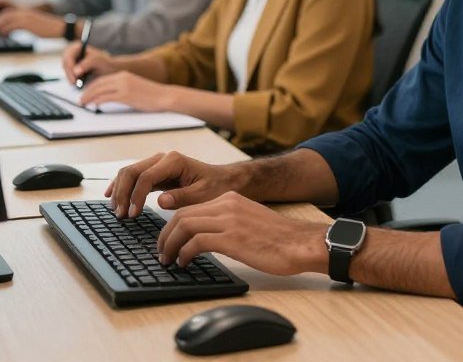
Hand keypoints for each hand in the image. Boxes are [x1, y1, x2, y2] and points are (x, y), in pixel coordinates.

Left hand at [0, 7, 62, 37]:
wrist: (59, 27)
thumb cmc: (47, 28)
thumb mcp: (34, 23)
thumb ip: (23, 23)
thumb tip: (12, 29)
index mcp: (25, 11)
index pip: (8, 12)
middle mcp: (24, 12)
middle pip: (4, 15)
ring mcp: (26, 17)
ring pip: (6, 19)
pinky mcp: (27, 23)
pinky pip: (11, 25)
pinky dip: (5, 30)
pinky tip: (4, 35)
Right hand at [62, 43, 117, 83]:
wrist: (109, 69)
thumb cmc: (105, 62)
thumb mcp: (97, 61)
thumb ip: (86, 64)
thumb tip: (75, 72)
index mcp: (77, 46)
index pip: (68, 56)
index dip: (69, 66)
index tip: (75, 76)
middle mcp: (72, 53)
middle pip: (65, 64)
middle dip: (69, 74)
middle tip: (75, 83)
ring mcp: (71, 62)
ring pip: (66, 71)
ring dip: (71, 78)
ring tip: (79, 85)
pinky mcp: (72, 70)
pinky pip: (69, 76)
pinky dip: (73, 80)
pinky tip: (79, 84)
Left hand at [79, 71, 178, 111]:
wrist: (164, 96)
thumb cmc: (152, 95)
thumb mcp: (134, 86)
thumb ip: (122, 88)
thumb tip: (109, 96)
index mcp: (123, 75)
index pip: (101, 79)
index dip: (91, 86)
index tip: (86, 93)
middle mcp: (122, 78)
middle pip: (97, 83)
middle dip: (87, 92)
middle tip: (81, 99)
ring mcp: (123, 86)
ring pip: (99, 90)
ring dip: (89, 97)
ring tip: (83, 103)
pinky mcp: (125, 95)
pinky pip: (106, 98)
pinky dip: (97, 101)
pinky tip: (93, 105)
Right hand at [106, 151, 243, 217]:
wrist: (223, 181)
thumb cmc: (215, 187)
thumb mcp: (203, 195)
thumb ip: (182, 197)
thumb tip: (160, 201)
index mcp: (174, 161)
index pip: (146, 177)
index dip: (136, 196)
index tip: (133, 215)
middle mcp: (163, 159)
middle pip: (132, 171)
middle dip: (123, 193)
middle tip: (121, 215)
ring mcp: (158, 164)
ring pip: (129, 173)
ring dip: (119, 190)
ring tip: (117, 212)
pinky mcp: (155, 173)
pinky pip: (133, 177)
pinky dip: (120, 185)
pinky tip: (111, 196)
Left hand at [157, 192, 327, 273]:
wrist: (300, 243)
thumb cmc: (280, 239)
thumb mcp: (250, 221)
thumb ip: (229, 222)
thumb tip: (207, 238)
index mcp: (231, 199)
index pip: (191, 208)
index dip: (173, 226)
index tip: (168, 241)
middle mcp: (227, 204)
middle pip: (182, 215)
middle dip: (165, 235)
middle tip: (162, 252)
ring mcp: (229, 220)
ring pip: (184, 226)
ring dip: (170, 244)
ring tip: (168, 260)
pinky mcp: (232, 238)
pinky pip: (196, 242)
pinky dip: (184, 253)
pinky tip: (185, 263)